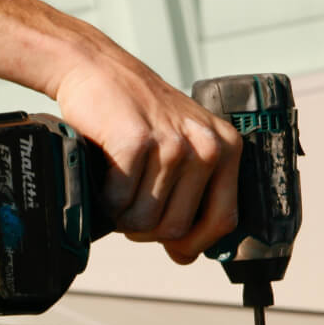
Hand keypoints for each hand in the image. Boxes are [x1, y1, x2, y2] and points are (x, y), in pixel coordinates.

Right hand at [54, 42, 241, 263]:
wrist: (97, 69)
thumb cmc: (135, 115)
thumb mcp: (179, 146)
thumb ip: (190, 196)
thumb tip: (185, 254)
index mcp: (225, 148)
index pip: (223, 220)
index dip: (193, 243)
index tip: (172, 247)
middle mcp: (206, 145)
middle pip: (175, 227)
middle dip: (145, 230)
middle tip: (128, 208)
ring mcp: (172, 143)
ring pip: (144, 220)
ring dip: (120, 216)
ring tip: (114, 191)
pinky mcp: (136, 143)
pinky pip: (118, 203)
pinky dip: (104, 201)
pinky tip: (102, 180)